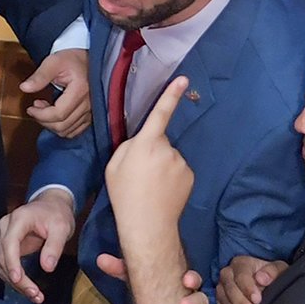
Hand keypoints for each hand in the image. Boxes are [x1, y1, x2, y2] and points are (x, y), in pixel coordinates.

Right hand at [0, 190, 77, 303]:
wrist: (51, 205)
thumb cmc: (57, 214)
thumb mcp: (62, 227)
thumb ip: (54, 246)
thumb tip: (47, 268)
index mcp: (18, 219)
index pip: (9, 243)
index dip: (12, 263)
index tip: (18, 279)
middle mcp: (5, 228)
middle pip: (4, 257)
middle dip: (18, 279)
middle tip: (36, 295)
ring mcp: (3, 237)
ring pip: (3, 265)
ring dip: (17, 283)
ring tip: (36, 296)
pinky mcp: (7, 247)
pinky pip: (8, 266)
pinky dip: (17, 280)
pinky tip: (30, 290)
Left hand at [23, 49, 90, 136]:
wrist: (87, 60)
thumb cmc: (70, 59)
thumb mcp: (53, 62)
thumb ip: (39, 76)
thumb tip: (24, 88)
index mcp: (80, 90)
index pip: (59, 114)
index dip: (41, 115)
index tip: (31, 107)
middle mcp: (89, 104)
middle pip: (62, 125)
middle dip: (44, 120)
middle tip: (36, 108)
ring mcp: (91, 111)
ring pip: (68, 131)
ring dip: (52, 125)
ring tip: (45, 111)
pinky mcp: (91, 115)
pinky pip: (75, 131)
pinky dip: (62, 128)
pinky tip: (56, 116)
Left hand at [98, 254, 221, 303]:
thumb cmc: (155, 302)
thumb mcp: (139, 286)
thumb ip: (122, 272)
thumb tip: (100, 258)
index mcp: (182, 288)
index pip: (192, 279)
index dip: (192, 278)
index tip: (185, 279)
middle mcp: (194, 303)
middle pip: (201, 298)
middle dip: (194, 301)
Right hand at [104, 76, 194, 244]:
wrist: (147, 224)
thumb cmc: (125, 194)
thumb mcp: (114, 166)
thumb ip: (128, 146)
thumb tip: (142, 141)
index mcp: (146, 143)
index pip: (160, 113)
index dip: (171, 94)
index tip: (183, 79)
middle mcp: (167, 149)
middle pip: (159, 142)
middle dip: (151, 151)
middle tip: (139, 175)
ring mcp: (181, 162)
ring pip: (169, 156)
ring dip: (162, 166)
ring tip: (150, 186)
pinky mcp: (190, 175)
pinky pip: (178, 169)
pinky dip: (172, 176)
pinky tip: (163, 191)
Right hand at [215, 255, 286, 303]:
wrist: (266, 284)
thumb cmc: (272, 276)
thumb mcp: (278, 269)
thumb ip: (272, 271)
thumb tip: (261, 278)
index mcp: (241, 264)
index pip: (241, 275)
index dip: (248, 288)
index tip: (257, 299)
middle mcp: (228, 274)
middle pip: (230, 289)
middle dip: (240, 303)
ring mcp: (222, 289)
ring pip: (224, 301)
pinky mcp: (221, 302)